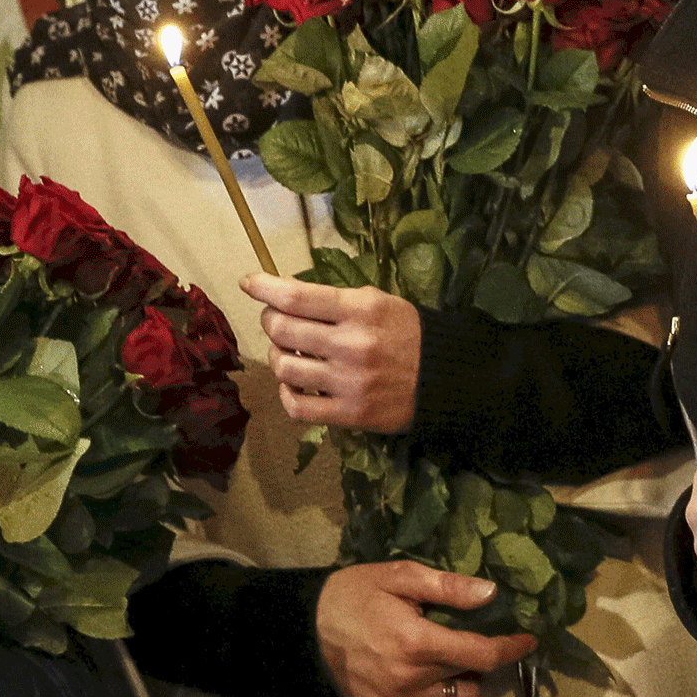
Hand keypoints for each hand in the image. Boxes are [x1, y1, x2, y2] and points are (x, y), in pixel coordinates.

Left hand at [242, 273, 420, 431]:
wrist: (447, 380)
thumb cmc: (411, 334)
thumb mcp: (382, 302)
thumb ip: (338, 300)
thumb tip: (288, 298)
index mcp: (362, 310)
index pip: (296, 296)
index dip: (263, 287)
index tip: (249, 283)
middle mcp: (352, 344)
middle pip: (282, 329)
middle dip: (271, 320)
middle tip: (277, 320)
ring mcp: (349, 382)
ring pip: (283, 367)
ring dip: (277, 356)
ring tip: (290, 352)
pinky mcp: (349, 413)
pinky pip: (296, 406)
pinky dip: (286, 393)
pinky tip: (294, 384)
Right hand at [316, 561, 535, 696]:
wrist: (305, 628)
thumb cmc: (355, 595)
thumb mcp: (400, 577)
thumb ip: (447, 587)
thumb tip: (490, 594)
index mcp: (418, 642)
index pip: (482, 654)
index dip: (511, 648)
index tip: (529, 640)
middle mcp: (411, 679)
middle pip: (471, 678)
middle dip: (486, 661)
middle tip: (482, 642)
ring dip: (467, 686)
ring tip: (460, 664)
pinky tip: (447, 694)